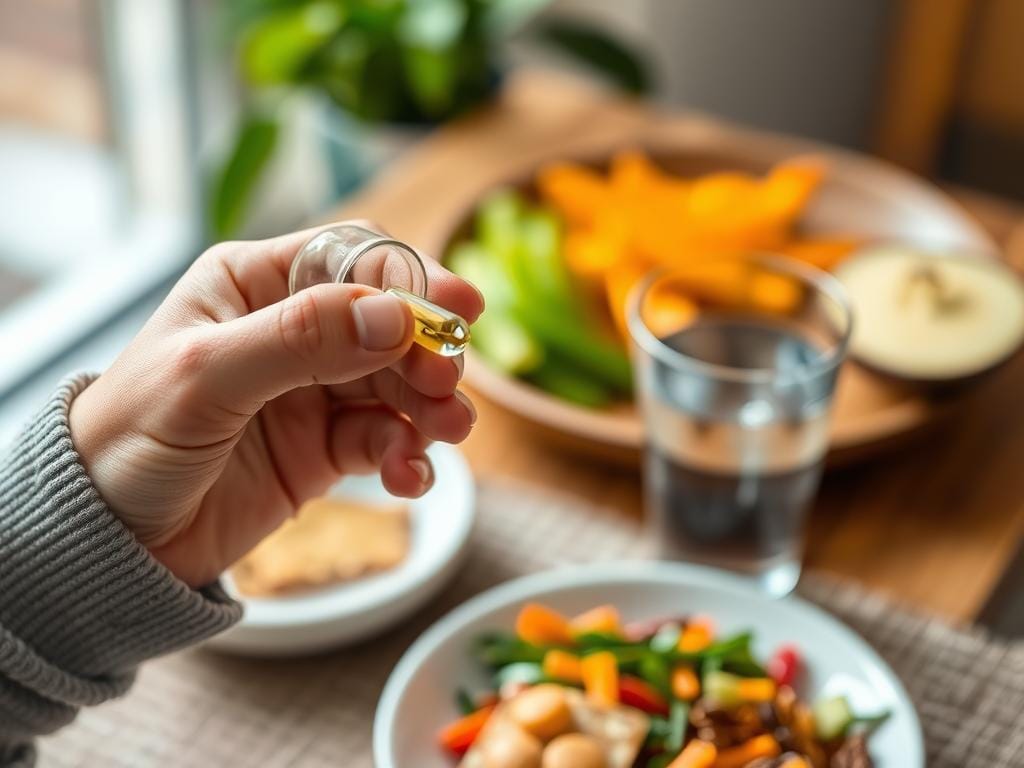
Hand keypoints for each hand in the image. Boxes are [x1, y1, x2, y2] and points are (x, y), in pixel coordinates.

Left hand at [69, 223, 482, 586]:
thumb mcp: (205, 376)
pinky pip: (385, 440)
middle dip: (426, 354)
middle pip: (390, 325)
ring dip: (430, 407)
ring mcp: (312, 391)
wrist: (108, 542)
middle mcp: (291, 330)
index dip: (411, 281)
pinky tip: (409, 476)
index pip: (352, 260)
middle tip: (446, 390)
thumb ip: (299, 339)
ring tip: (445, 434)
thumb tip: (395, 316)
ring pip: (398, 384)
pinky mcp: (324, 448)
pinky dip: (407, 456)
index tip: (458, 312)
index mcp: (253, 285)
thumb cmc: (127, 439)